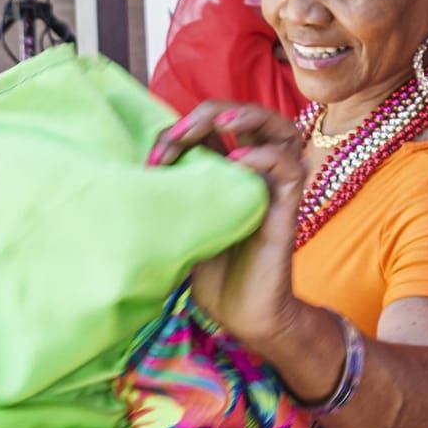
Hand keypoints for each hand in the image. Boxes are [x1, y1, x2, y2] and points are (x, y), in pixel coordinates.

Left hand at [149, 100, 307, 348]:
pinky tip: (239, 163)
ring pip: (282, 131)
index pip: (212, 129)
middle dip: (212, 112)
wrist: (240, 315)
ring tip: (221, 123)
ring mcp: (274, 189)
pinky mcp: (288, 209)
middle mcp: (256, 173)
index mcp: (229, 172)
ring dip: (250, 117)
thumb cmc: (211, 272)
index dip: (180, 132)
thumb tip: (136, 167)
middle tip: (181, 131)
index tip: (151, 160)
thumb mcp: (181, 222)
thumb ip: (172, 191)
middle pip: (251, 116)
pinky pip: (290, 168)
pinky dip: (265, 156)